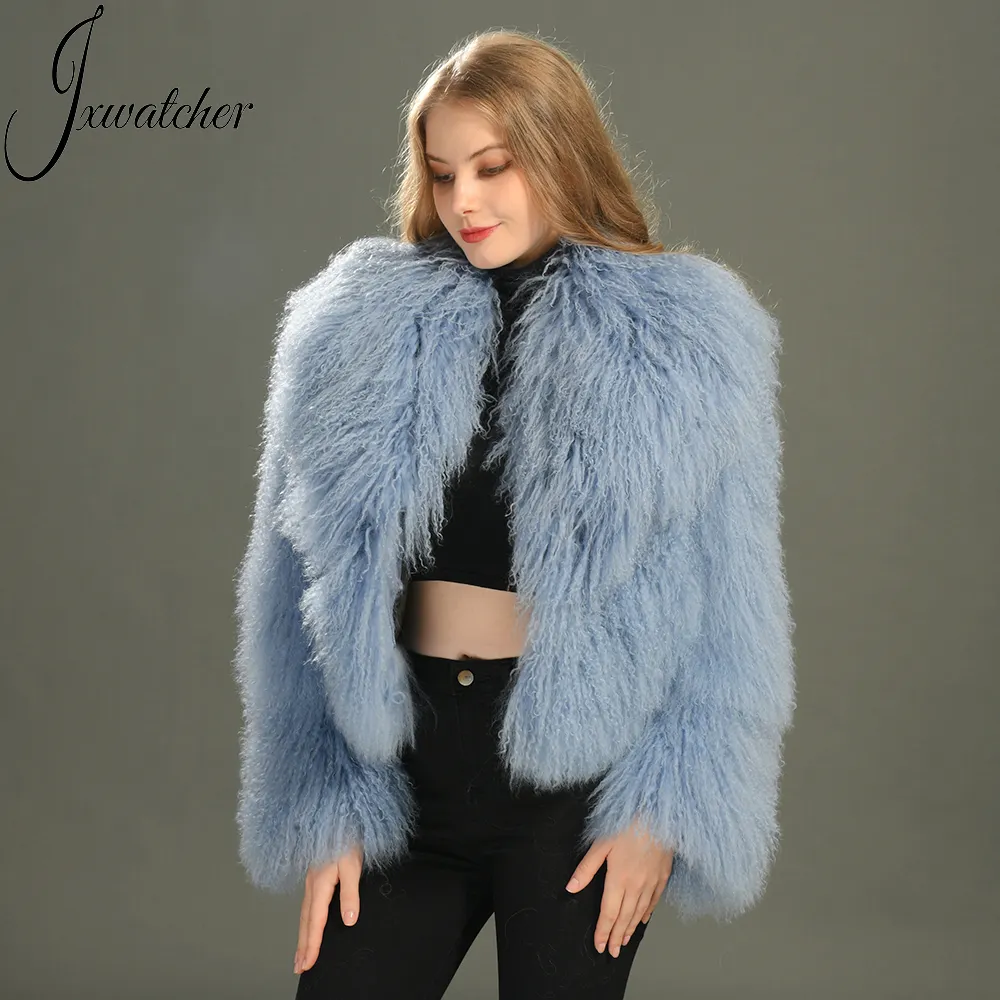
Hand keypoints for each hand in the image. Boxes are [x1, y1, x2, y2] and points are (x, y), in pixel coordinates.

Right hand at [293, 844, 363, 974]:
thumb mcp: (352, 865)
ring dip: (302, 934)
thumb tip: (349, 920)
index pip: (315, 922)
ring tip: (301, 953)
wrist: (338, 815)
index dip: (312, 944)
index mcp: (320, 884)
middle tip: (299, 967)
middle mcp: (312, 884)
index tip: (308, 964)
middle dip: (303, 945)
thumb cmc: (346, 837)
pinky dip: (306, 919)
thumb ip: (350, 893)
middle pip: (305, 921)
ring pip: (304, 913)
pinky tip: (308, 922)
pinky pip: (307, 903)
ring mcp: (312, 879)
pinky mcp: (315, 874)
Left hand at [565, 818, 673, 957]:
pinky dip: (647, 914)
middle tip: (612, 952)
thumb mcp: (601, 843)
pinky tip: (642, 920)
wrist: (659, 814)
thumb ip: (586, 869)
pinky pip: (654, 901)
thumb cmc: (627, 825)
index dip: (603, 931)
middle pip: (624, 917)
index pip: (609, 913)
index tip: (599, 946)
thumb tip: (570, 888)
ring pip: (639, 912)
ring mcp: (651, 882)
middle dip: (616, 937)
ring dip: (630, 929)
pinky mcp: (663, 876)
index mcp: (618, 879)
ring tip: (624, 941)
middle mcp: (636, 885)